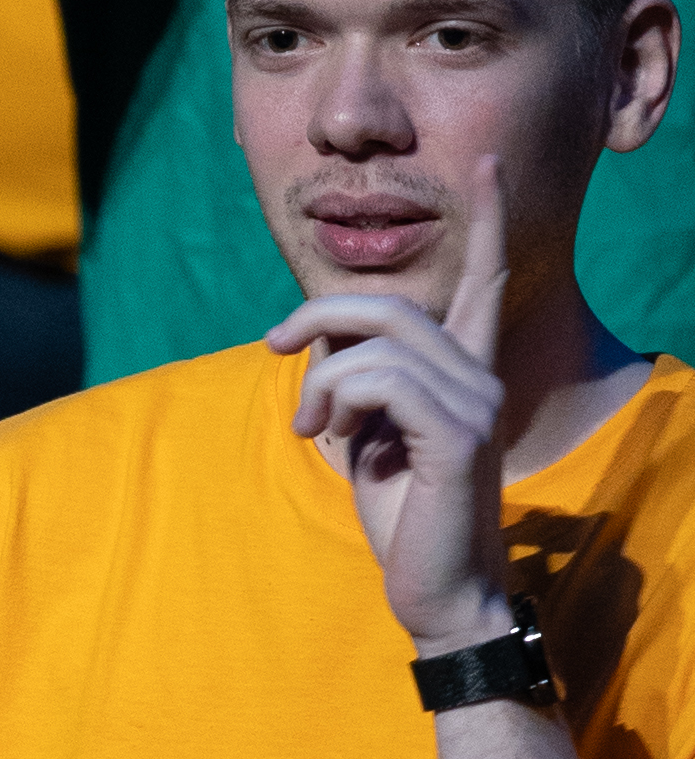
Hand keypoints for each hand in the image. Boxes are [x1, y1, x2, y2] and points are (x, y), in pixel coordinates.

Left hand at [260, 165, 514, 644]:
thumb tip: (318, 344)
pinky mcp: (457, 436)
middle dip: (319, 318)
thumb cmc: (403, 516)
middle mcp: (480, 379)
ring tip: (306, 425)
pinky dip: (337, 398)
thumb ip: (355, 381)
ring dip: (321, 379)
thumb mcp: (366, 436)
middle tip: (273, 346)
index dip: (486, 223)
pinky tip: (326, 438)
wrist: (436, 592)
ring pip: (379, 344)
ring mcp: (475, 406)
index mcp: (466, 374)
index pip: (486, 283)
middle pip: (393, 306)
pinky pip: (382, 380)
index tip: (484, 165)